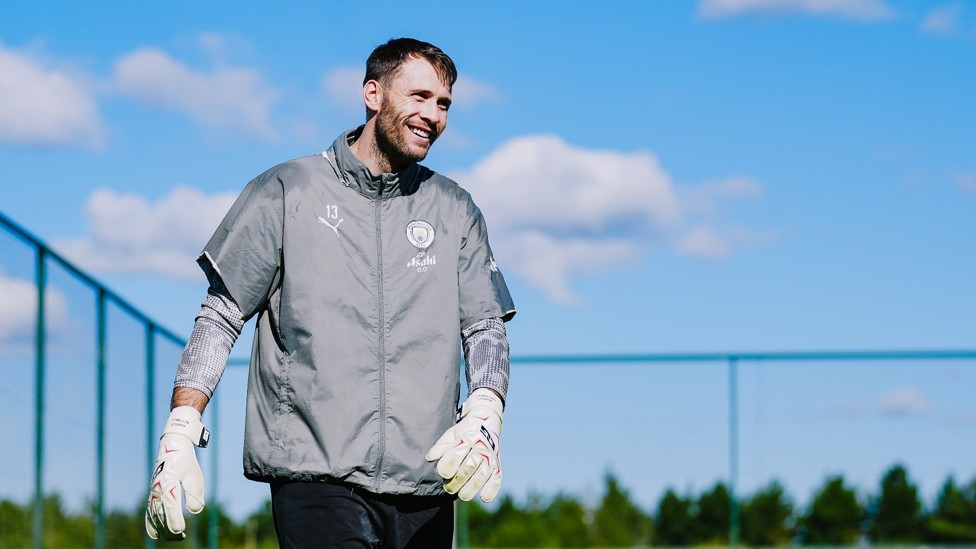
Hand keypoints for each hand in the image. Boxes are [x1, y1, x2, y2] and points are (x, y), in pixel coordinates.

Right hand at [145, 406, 209, 539]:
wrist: (172, 446)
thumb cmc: (186, 461)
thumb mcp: (194, 475)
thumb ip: (195, 492)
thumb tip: (196, 511)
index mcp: (167, 483)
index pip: (170, 506)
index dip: (174, 519)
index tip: (180, 530)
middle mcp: (157, 489)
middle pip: (161, 513)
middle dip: (169, 527)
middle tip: (180, 537)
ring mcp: (153, 491)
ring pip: (154, 514)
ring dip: (162, 527)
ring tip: (172, 538)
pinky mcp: (153, 493)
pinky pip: (149, 510)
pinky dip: (151, 523)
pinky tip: (155, 534)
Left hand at [426, 388, 503, 502]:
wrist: (486, 423)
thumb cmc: (464, 431)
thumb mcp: (451, 433)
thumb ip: (441, 446)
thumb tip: (430, 457)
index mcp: (467, 438)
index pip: (457, 454)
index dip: (448, 465)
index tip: (441, 473)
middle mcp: (481, 448)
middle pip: (469, 467)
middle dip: (457, 481)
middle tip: (448, 488)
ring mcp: (491, 457)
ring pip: (482, 475)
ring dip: (471, 488)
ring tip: (461, 495)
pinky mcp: (497, 465)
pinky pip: (497, 479)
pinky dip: (492, 489)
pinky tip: (484, 497)